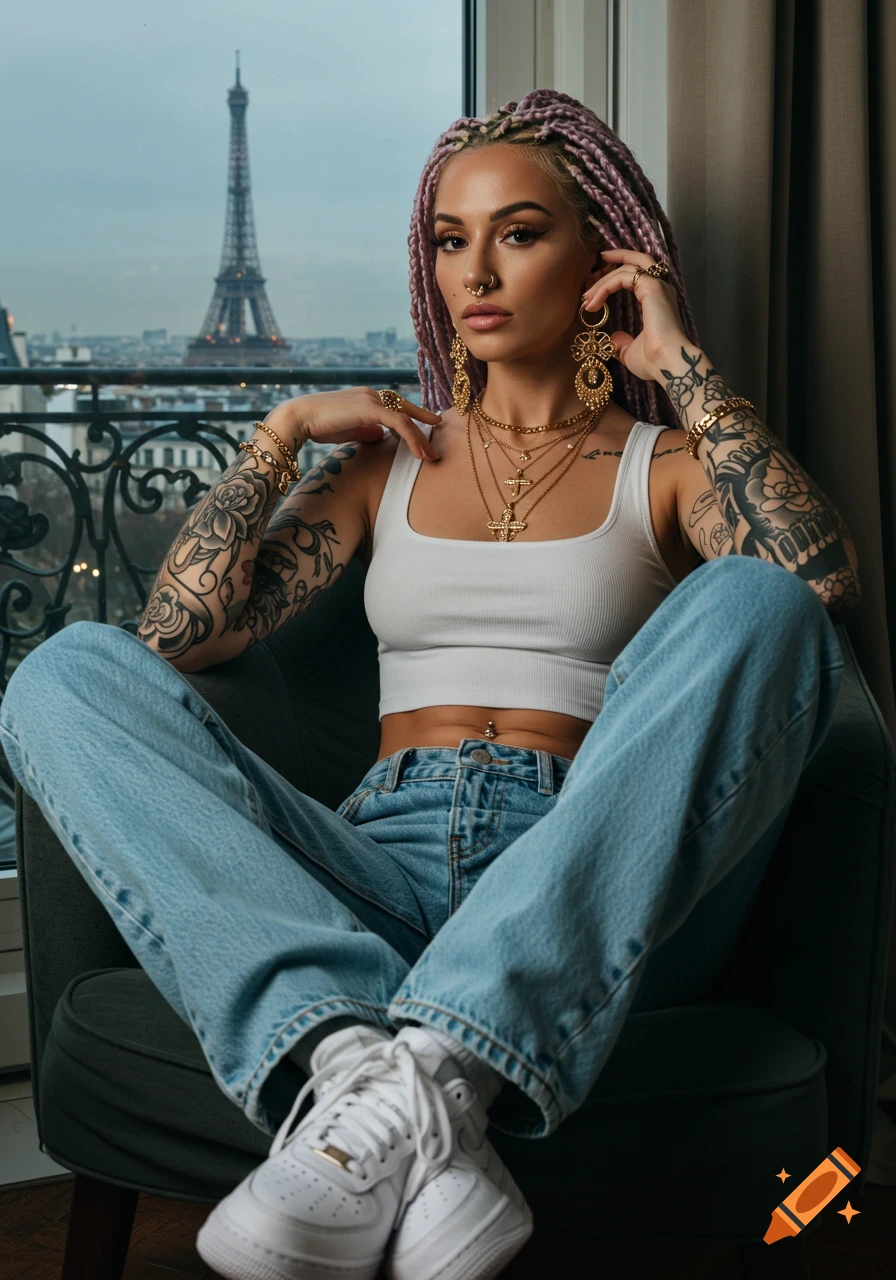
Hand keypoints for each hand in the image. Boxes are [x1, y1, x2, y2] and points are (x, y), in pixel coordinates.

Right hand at [264, 388, 441, 459]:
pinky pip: (398, 423)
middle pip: (405, 409)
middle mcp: (372, 394)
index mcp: (366, 398)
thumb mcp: (348, 430)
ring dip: (420, 438)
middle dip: (423, 427)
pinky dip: (410, 438)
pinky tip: (418, 453)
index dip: (414, 417)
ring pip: (405, 418)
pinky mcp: (370, 408)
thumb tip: (380, 436)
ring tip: (431, 457)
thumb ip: (365, 431)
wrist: (299, 418)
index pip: (396, 406)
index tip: (427, 429)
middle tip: (435, 446)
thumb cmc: (318, 426)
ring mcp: (372, 399)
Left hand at [582, 248, 688, 383]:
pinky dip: (605, 287)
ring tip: (587, 296)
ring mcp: (658, 286)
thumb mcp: (631, 351)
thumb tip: (614, 338)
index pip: (639, 275)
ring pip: (628, 267)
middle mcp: (661, 288)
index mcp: (659, 300)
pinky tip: (592, 302)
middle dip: (617, 257)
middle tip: (598, 259)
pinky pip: (623, 277)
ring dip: (604, 279)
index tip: (597, 285)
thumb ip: (622, 343)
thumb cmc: (654, 362)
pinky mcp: (651, 287)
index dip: (617, 276)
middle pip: (638, 260)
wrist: (667, 365)